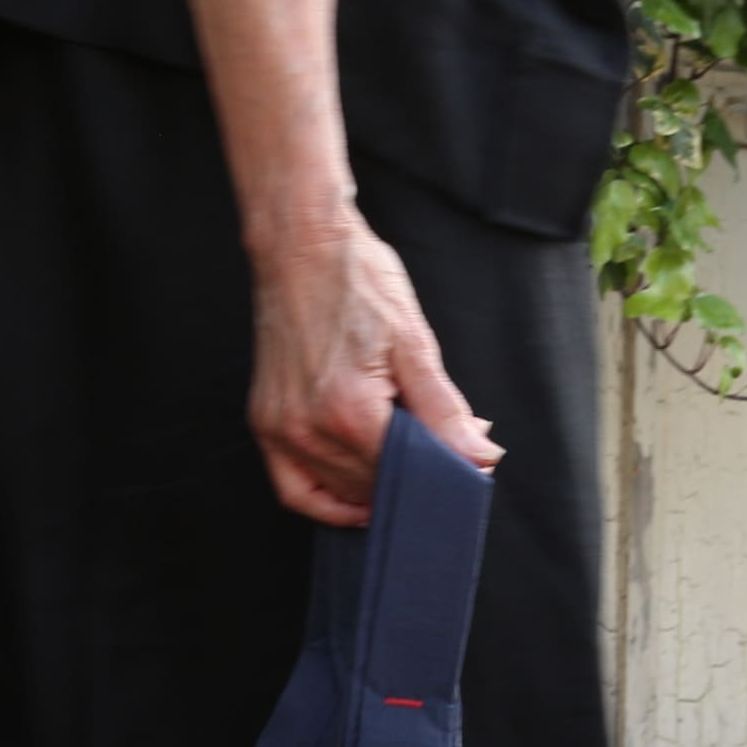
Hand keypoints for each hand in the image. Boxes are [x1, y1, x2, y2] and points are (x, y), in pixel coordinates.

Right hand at [248, 212, 499, 525]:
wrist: (301, 244)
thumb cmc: (358, 281)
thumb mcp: (414, 342)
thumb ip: (444, 410)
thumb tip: (481, 457)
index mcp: (350, 411)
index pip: (406, 473)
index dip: (441, 469)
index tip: (463, 458)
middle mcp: (309, 430)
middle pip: (373, 487)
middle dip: (412, 474)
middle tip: (438, 446)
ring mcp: (282, 430)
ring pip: (339, 492)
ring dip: (375, 487)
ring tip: (400, 457)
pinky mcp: (265, 424)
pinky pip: (294, 488)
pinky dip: (325, 502)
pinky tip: (355, 500)